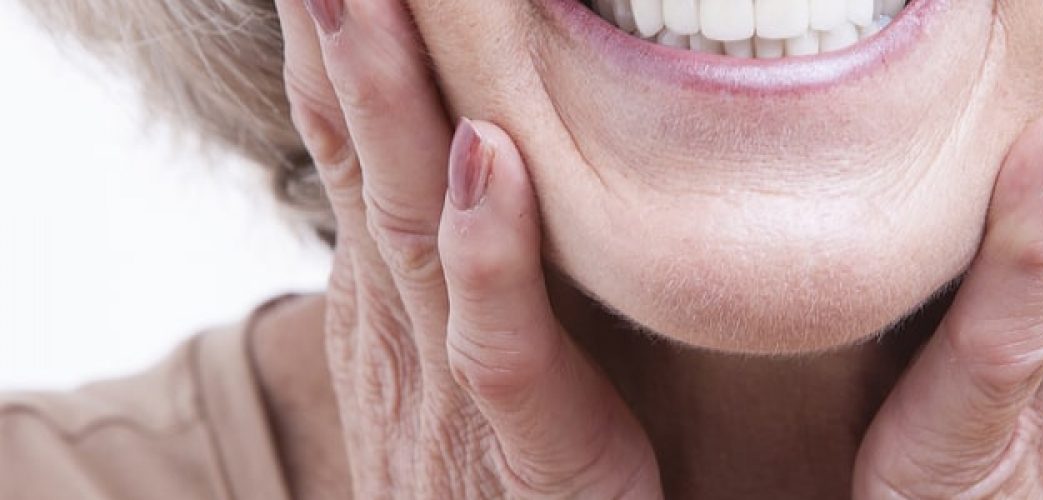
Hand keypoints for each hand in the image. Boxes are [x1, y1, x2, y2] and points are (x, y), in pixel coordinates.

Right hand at [276, 0, 660, 495]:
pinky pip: (499, 342)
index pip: (357, 155)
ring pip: (411, 229)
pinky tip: (486, 158)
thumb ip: (465, 266)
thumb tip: (471, 154)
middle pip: (368, 164)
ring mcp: (454, 392)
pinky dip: (488, 247)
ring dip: (389, 106)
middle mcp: (404, 336)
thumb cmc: (514, 476)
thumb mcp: (472, 357)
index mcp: (393, 308)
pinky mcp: (530, 450)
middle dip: (340, 47)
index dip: (334, 56)